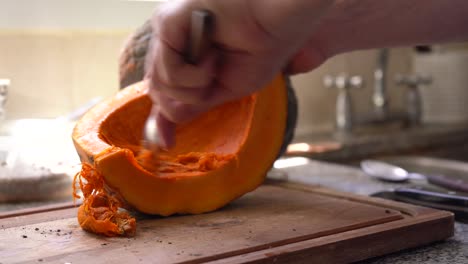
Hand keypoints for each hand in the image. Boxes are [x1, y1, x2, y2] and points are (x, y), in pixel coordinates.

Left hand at [145, 0, 333, 146]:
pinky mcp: (168, 22)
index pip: (161, 88)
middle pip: (157, 89)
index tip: (166, 142)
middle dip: (187, 98)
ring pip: (159, 84)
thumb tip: (162, 135)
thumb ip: (192, 105)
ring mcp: (168, 31)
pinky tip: (213, 55)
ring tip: (217, 61)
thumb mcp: (223, 89)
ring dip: (195, 86)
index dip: (161, 117)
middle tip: (212, 81)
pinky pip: (167, 70)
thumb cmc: (261, 48)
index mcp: (184, 51)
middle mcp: (171, 40)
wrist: (279, 22)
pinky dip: (194, 75)